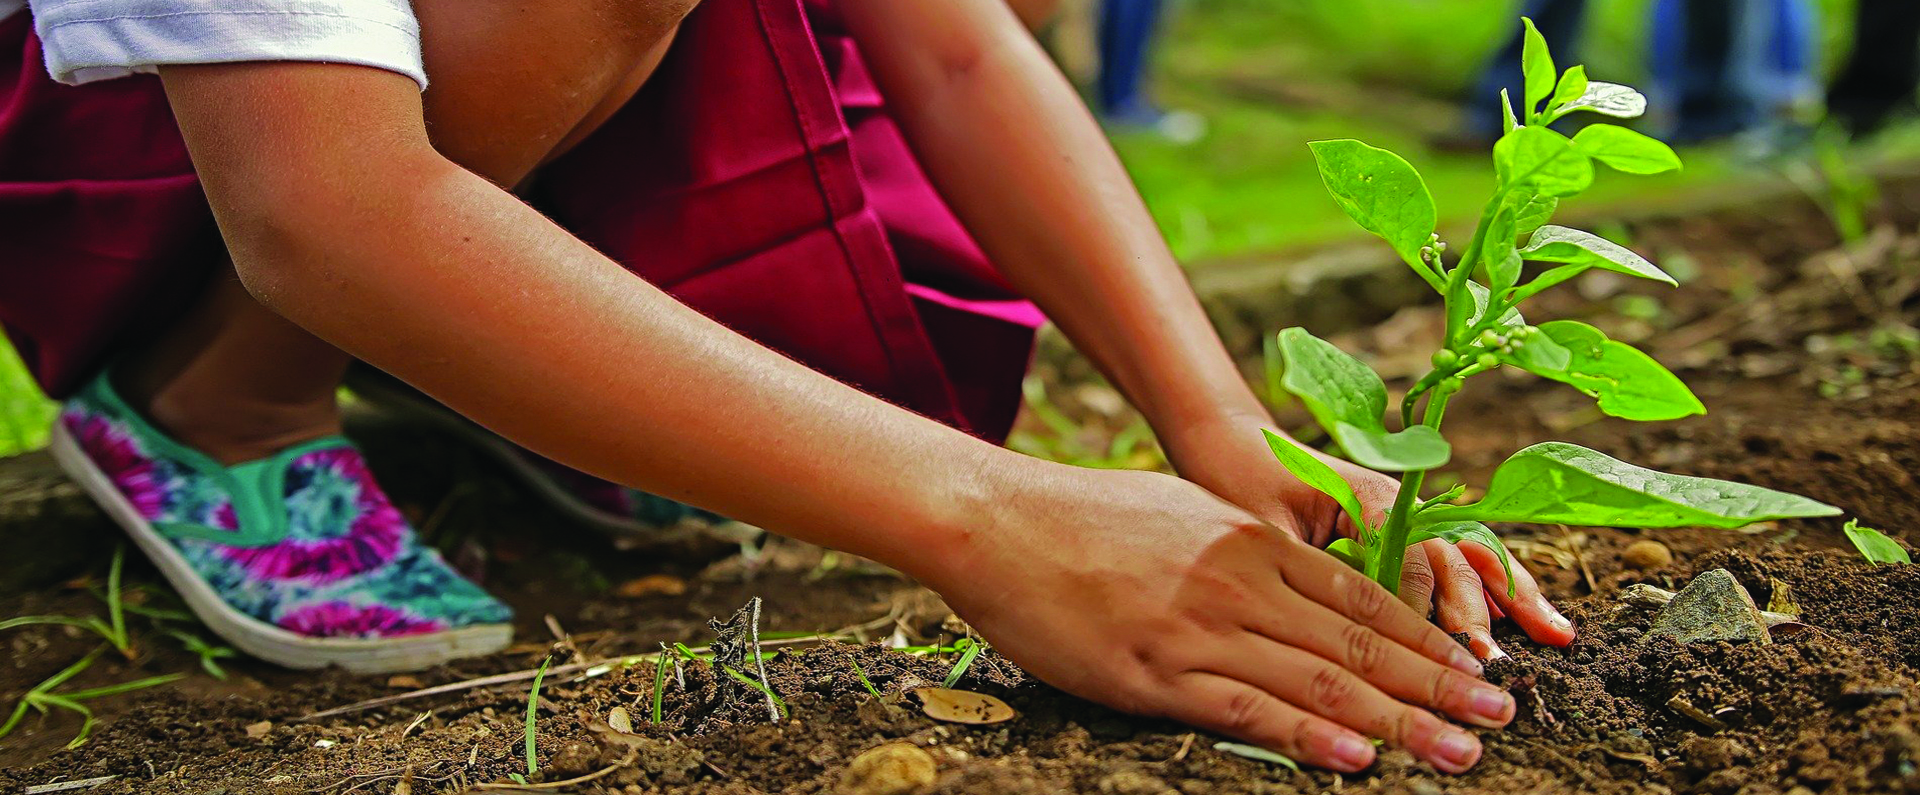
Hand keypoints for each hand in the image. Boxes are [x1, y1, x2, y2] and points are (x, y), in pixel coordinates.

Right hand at [917, 463, 1515, 772]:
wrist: (998, 520)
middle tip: (1498, 718)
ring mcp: (1200, 627)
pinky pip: (1246, 709)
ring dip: (1397, 722)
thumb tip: (1288, 588)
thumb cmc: (1082, 519)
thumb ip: (1241, 552)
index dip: (1427, 638)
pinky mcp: (1155, 671)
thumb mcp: (1180, 515)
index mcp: (1250, 541)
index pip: (1361, 598)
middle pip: (1359, 643)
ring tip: (1458, 751)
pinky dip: (1307, 736)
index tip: (1476, 667)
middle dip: (1437, 685)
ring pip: (1318, 681)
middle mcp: (1240, 580)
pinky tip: (1356, 758)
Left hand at [1160, 411, 1574, 658]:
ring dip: (1511, 596)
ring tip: (1555, 635)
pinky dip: (1497, 586)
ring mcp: (1409, 511)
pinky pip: (1460, 556)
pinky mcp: (1405, 527)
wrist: (1232, 440)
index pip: (1411, 560)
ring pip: (1471, 555)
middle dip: (1480, 614)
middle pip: (1453, 558)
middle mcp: (1399, 500)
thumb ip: (1310, 567)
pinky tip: (1532, 618)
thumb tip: (1347, 625)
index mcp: (1367, 494)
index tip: (1437, 659)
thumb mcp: (1264, 528)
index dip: (1424, 613)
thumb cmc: (1239, 481)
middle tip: (1494, 668)